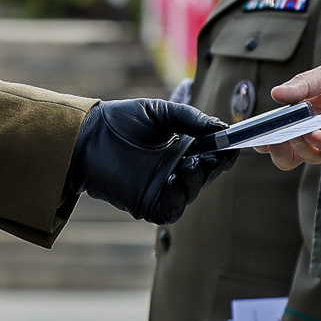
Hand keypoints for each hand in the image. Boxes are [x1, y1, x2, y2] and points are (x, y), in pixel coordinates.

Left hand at [69, 99, 236, 224]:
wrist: (88, 137)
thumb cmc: (121, 121)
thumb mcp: (160, 112)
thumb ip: (191, 118)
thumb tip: (223, 127)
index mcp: (179, 148)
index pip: (210, 154)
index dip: (223, 150)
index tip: (233, 141)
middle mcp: (173, 169)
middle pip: (206, 173)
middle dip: (215, 163)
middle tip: (216, 151)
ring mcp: (162, 187)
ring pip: (193, 191)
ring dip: (199, 177)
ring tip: (192, 160)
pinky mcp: (148, 203)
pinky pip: (174, 208)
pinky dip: (182, 195)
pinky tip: (179, 175)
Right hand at [257, 56, 320, 168]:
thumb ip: (302, 85)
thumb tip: (276, 94)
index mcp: (304, 112)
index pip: (279, 131)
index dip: (265, 137)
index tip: (253, 137)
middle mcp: (316, 130)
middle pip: (290, 152)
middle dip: (277, 151)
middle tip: (271, 142)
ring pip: (308, 155)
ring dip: (299, 146)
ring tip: (296, 132)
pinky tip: (315, 133)